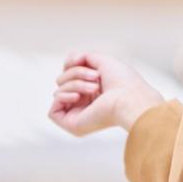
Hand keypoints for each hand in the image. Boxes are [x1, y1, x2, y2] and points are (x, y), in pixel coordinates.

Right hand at [49, 51, 164, 135]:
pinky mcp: (72, 124)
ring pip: (58, 91)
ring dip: (75, 84)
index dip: (75, 65)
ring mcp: (78, 114)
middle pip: (62, 80)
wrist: (129, 98)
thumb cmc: (123, 81)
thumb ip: (81, 57)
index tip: (94, 66)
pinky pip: (53, 110)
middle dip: (76, 73)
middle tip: (96, 78)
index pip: (69, 73)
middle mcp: (85, 103)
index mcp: (92, 90)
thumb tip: (67, 61)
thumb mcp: (101, 60)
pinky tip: (78, 97)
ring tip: (94, 88)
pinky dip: (63, 97)